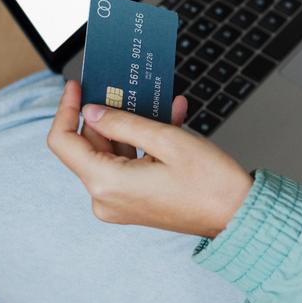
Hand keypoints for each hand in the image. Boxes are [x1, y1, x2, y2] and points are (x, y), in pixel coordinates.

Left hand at [47, 80, 253, 237]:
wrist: (238, 215)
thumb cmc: (210, 183)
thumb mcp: (166, 140)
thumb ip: (123, 123)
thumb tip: (93, 111)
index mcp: (107, 184)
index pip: (63, 142)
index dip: (66, 109)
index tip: (78, 86)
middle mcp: (106, 199)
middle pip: (89, 146)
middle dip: (106, 114)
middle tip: (122, 86)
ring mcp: (120, 203)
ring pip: (111, 153)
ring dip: (131, 125)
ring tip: (156, 100)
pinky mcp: (135, 202)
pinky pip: (128, 164)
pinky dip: (143, 142)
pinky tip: (168, 118)